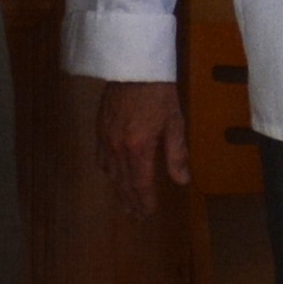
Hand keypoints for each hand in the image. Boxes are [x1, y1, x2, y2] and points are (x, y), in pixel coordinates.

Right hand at [97, 80, 191, 218]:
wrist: (133, 65)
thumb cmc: (159, 92)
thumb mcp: (175, 123)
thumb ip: (176, 154)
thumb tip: (182, 181)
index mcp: (138, 148)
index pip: (140, 184)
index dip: (144, 202)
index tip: (147, 215)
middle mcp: (118, 148)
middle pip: (123, 183)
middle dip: (130, 202)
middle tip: (135, 218)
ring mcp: (105, 138)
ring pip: (109, 173)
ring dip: (118, 190)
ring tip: (124, 202)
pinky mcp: (99, 128)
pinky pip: (100, 158)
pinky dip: (108, 172)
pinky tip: (111, 175)